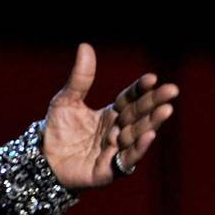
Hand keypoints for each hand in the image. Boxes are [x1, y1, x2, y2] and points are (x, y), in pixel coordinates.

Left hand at [41, 43, 178, 193]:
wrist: (42, 160)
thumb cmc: (57, 129)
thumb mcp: (66, 100)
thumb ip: (80, 78)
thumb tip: (85, 46)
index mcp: (110, 114)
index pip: (130, 99)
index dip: (141, 89)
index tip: (152, 78)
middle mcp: (118, 131)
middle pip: (138, 115)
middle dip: (155, 103)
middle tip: (172, 90)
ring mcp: (116, 150)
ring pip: (137, 135)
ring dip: (152, 123)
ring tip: (165, 110)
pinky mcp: (110, 169)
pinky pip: (128, 159)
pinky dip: (139, 147)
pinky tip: (149, 135)